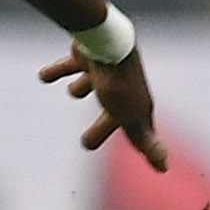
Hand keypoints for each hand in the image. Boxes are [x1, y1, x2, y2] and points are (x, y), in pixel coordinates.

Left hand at [39, 48, 167, 170]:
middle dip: (102, 127)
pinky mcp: (85, 57)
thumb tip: (165, 168)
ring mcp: (103, 71)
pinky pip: (68, 66)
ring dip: (81, 87)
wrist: (104, 42)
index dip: (144, 145)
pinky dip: (56, 70)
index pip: (139, 132)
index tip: (152, 160)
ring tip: (74, 91)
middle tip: (86, 143)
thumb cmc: (117, 83)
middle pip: (111, 113)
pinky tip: (44, 76)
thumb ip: (142, 140)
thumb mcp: (129, 117)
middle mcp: (121, 88)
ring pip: (91, 83)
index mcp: (135, 105)